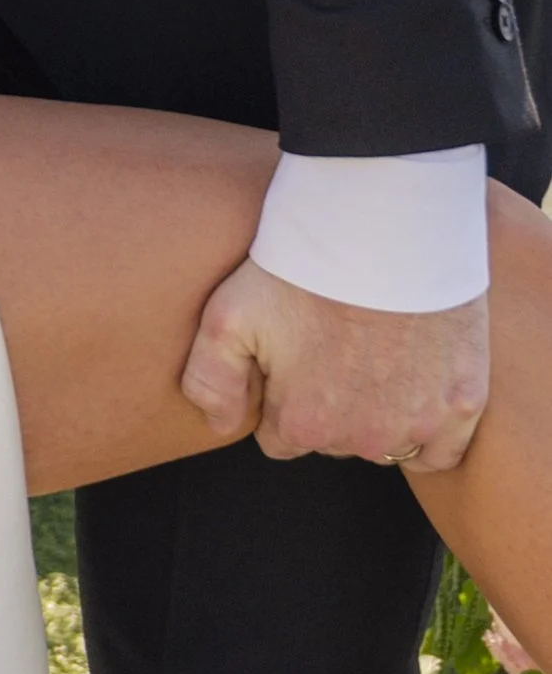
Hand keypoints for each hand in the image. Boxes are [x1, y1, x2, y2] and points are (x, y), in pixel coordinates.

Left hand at [181, 259, 490, 472]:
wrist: (383, 226)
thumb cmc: (301, 267)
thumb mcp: (227, 315)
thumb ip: (209, 382)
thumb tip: (220, 425)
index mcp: (305, 424)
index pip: (281, 439)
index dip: (282, 398)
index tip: (293, 358)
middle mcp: (363, 438)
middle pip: (334, 439)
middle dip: (328, 404)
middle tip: (332, 345)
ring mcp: (418, 423)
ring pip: (386, 442)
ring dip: (378, 414)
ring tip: (374, 354)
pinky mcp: (463, 403)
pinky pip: (441, 447)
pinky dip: (429, 428)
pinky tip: (414, 384)